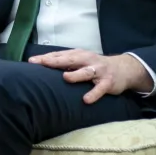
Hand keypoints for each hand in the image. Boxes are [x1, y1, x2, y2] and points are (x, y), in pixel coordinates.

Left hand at [28, 49, 153, 103]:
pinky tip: (86, 100)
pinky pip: (100, 89)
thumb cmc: (94, 65)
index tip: (31, 61)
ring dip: (76, 75)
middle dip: (55, 61)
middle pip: (70, 60)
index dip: (45, 58)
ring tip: (65, 78)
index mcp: (78, 54)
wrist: (124, 68)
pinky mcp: (108, 82)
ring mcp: (98, 71)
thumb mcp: (80, 61)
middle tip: (42, 63)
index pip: (59, 55)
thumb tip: (40, 67)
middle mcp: (87, 60)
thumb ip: (64, 63)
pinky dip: (93, 93)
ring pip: (86, 72)